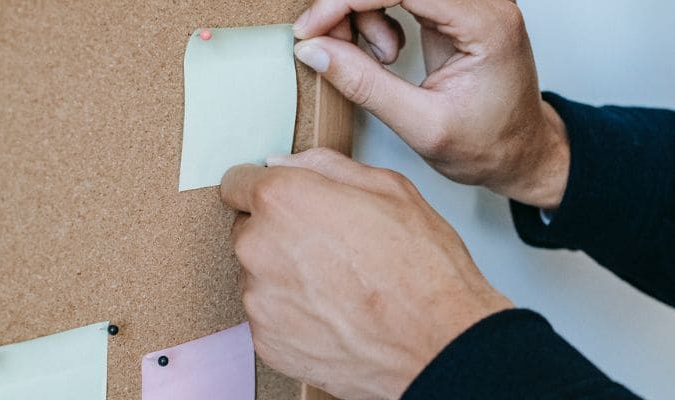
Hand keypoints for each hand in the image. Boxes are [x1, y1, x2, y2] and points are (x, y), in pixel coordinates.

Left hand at [221, 148, 512, 398]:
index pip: (236, 183)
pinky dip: (291, 313)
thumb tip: (283, 163)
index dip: (265, 190)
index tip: (283, 201)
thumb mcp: (387, 187)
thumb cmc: (420, 266)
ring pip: (258, 274)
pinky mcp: (266, 341)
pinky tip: (332, 313)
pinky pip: (268, 315)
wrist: (438, 341)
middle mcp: (258, 248)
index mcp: (282, 200)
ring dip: (284, 275)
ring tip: (336, 284)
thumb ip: (323, 165)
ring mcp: (259, 300)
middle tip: (327, 245)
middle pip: (248, 230)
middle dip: (277, 232)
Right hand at [293, 0, 568, 208]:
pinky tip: (388, 51)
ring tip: (380, 60)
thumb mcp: (421, 126)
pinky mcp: (455, 8)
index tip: (311, 29)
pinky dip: (378, 16)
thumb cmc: (489, 144)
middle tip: (334, 45)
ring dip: (366, 14)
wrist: (520, 152)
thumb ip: (366, 85)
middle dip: (352, 6)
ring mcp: (469, 2)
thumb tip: (315, 51)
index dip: (346, 0)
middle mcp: (483, 0)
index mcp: (484, 23)